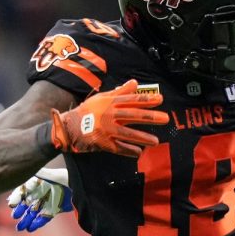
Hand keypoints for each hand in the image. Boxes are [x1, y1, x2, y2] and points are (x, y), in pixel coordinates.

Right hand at [8, 168, 72, 231]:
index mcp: (40, 181)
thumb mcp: (57, 175)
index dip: (17, 196)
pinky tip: (31, 228)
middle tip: (14, 216)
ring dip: (26, 219)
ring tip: (20, 227)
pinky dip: (37, 223)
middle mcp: (41, 191)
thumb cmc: (71, 177)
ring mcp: (48, 201)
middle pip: (26, 201)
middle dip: (20, 209)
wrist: (86, 186)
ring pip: (33, 212)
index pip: (24, 188)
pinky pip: (44, 217)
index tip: (12, 203)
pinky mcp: (54, 209)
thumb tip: (30, 170)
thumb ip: (43, 174)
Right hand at [51, 79, 168, 156]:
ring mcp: (106, 130)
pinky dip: (129, 150)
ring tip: (156, 141)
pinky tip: (139, 152)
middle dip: (150, 116)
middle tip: (165, 118)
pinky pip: (119, 147)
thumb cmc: (88, 110)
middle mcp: (110, 115)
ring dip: (142, 137)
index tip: (160, 99)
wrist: (69, 126)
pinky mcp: (103, 143)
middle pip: (133, 115)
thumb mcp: (103, 97)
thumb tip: (135, 83)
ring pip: (127, 133)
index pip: (132, 100)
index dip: (147, 99)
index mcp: (110, 103)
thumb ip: (120, 91)